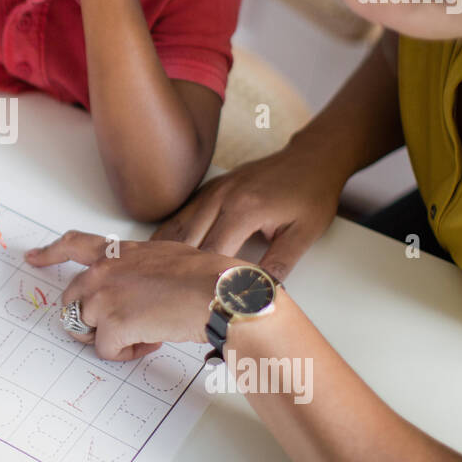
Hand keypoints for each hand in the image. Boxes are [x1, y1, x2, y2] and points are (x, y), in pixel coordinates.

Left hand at [25, 231, 242, 360]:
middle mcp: (103, 271)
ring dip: (113, 337)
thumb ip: (138, 269)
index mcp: (117, 252)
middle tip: (123, 328)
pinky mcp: (112, 325)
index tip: (32, 258)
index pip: (73, 244)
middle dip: (92, 320)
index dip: (50, 253)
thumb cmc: (203, 275)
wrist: (216, 291)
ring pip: (87, 329)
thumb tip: (138, 289)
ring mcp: (104, 297)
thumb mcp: (164, 257)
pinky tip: (150, 340)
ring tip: (146, 332)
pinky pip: (105, 350)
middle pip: (72, 301)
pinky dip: (126, 353)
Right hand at [152, 144, 344, 279]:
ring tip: (150, 279)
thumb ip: (279, 264)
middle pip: (186, 242)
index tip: (192, 302)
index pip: (211, 254)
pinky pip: (182, 214)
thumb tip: (259, 294)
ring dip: (163, 253)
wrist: (311, 159)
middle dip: (174, 271)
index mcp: (244, 210)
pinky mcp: (210, 188)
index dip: (200, 281)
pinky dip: (168, 235)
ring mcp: (213, 191)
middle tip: (162, 297)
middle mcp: (221, 198)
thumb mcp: (304, 234)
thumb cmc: (310, 194)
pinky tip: (159, 252)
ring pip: (177, 227)